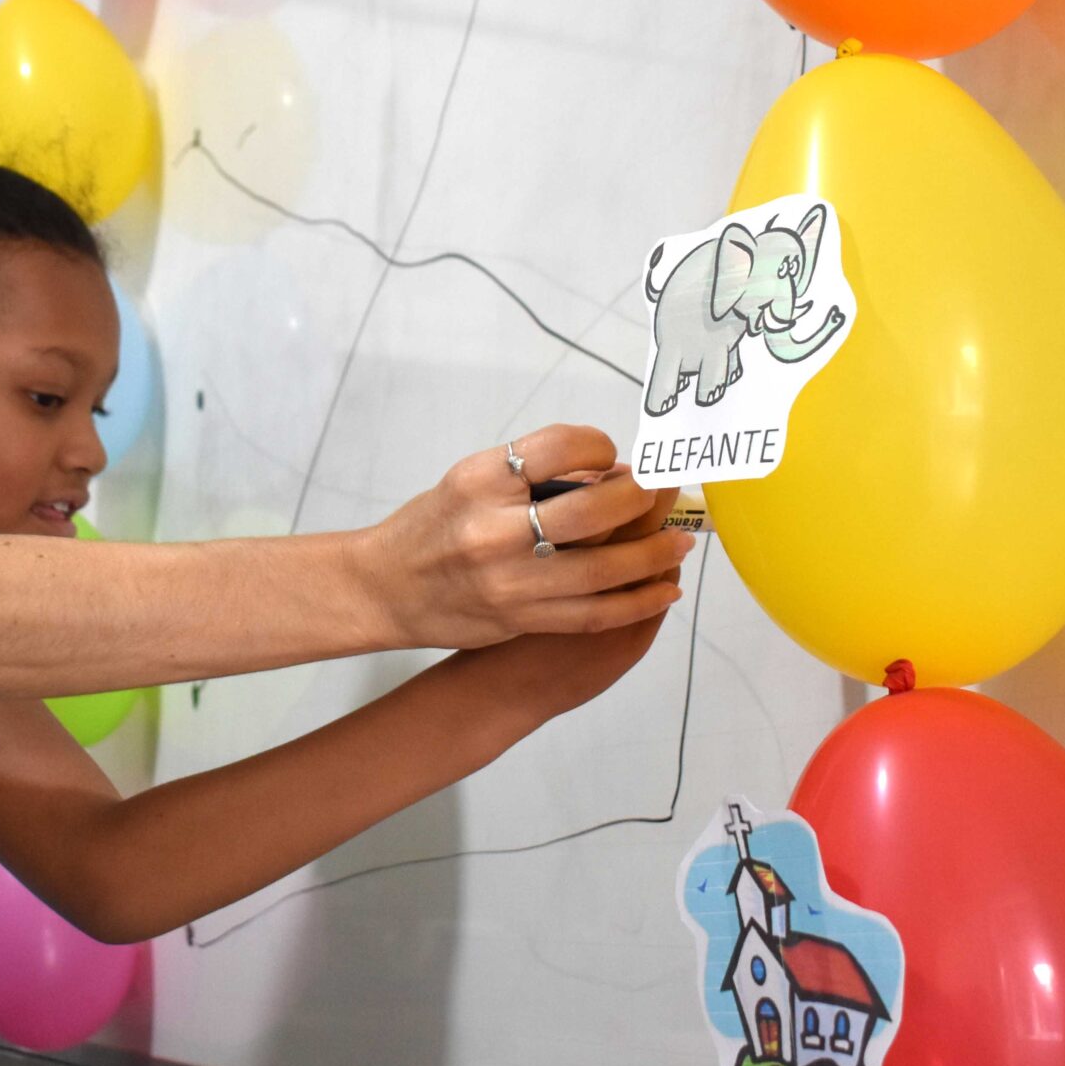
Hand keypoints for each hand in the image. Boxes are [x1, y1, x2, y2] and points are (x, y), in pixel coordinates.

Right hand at [363, 425, 689, 648]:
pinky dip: (635, 602)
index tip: (614, 456)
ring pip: (602, 570)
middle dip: (642, 500)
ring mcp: (508, 580)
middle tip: (667, 492)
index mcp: (480, 481)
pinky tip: (663, 591)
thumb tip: (610, 472)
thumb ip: (534, 475)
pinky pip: (592, 614)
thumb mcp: (470, 480)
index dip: (599, 447)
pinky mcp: (519, 618)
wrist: (384, 588)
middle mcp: (493, 529)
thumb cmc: (431, 527)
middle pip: (592, 511)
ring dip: (653, 555)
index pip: (559, 448)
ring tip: (680, 543)